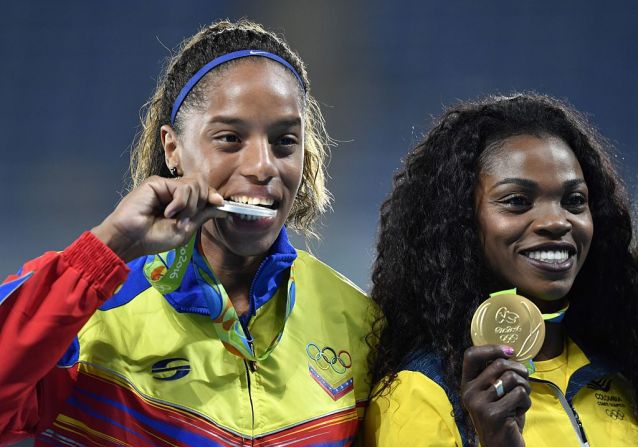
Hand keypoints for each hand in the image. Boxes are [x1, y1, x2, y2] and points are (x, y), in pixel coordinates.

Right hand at [91, 175, 225, 261]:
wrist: (131, 239)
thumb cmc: (154, 238)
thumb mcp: (186, 229)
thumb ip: (203, 215)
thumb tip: (223, 206)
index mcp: (181, 202)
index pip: (204, 191)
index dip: (212, 196)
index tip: (221, 204)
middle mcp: (174, 191)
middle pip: (201, 184)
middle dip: (201, 203)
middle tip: (186, 219)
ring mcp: (166, 186)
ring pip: (194, 185)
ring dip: (189, 206)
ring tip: (175, 218)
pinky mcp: (157, 182)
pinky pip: (182, 188)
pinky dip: (179, 203)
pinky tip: (167, 213)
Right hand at [460, 345, 530, 446]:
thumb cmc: (502, 416)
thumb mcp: (494, 393)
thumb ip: (496, 375)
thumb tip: (511, 353)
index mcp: (467, 384)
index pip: (471, 355)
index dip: (491, 348)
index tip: (510, 351)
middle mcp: (469, 392)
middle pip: (499, 364)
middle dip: (519, 370)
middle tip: (524, 381)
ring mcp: (479, 403)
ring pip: (512, 378)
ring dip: (525, 387)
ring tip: (521, 400)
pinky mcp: (493, 414)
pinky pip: (519, 394)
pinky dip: (526, 402)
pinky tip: (519, 412)